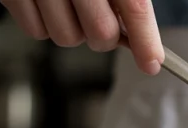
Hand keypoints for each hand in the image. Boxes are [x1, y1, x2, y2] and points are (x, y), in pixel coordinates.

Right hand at [0, 0, 163, 74]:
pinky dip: (43, 24)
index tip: (152, 62)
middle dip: (104, 37)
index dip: (146, 40)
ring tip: (68, 5)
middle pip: (101, 33)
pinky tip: (45, 4)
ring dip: (73, 30)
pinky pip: (36, 31)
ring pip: (67, 38)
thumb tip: (141, 36)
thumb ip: (126, 0)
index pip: (135, 8)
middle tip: (99, 22)